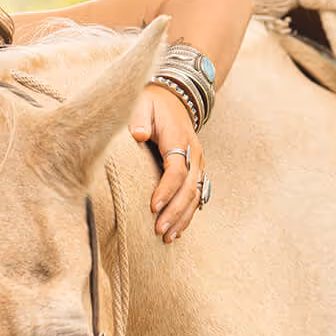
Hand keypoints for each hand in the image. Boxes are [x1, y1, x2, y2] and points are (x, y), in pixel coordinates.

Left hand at [128, 83, 207, 241]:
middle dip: (174, 212)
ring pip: (195, 195)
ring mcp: (197, 163)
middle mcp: (193, 153)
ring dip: (182, 218)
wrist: (174, 97)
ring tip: (167, 238)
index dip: (166, 189)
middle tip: (158, 231)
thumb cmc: (153, 103)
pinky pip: (196, 195)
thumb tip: (138, 135)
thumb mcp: (143, 103)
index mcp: (179, 138)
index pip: (176, 169)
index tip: (153, 206)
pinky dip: (187, 214)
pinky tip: (177, 231)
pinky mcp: (196, 171)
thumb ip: (140, 119)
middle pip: (189, 188)